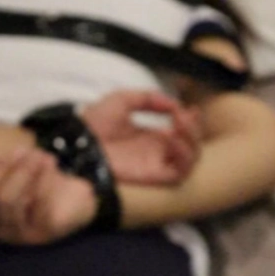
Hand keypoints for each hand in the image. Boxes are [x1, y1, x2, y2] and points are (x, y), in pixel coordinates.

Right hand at [0, 148, 97, 243]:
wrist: (76, 196)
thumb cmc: (36, 183)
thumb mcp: (8, 169)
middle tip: (16, 151)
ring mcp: (21, 235)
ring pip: (7, 200)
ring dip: (21, 170)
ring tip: (37, 154)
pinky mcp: (45, 232)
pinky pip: (37, 203)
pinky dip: (42, 177)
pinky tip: (49, 162)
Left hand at [83, 90, 202, 185]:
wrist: (80, 142)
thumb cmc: (95, 123)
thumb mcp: (122, 100)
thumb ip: (148, 98)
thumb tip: (173, 103)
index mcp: (150, 138)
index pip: (181, 133)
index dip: (191, 121)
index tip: (191, 108)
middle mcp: (156, 153)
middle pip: (191, 147)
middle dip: (194, 129)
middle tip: (184, 115)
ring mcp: (156, 165)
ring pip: (190, 160)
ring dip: (191, 141)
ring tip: (179, 125)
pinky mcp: (153, 176)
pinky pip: (179, 172)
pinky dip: (182, 154)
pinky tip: (171, 137)